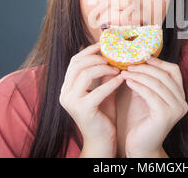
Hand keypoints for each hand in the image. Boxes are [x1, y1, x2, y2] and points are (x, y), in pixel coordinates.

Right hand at [59, 42, 124, 156]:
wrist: (102, 141)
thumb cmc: (103, 116)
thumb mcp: (102, 91)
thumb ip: (102, 75)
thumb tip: (112, 55)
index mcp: (67, 87)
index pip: (74, 61)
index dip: (89, 51)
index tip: (103, 45)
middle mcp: (65, 93)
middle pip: (78, 64)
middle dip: (97, 58)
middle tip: (113, 58)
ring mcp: (72, 102)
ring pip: (85, 73)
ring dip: (104, 68)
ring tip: (118, 69)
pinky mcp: (83, 110)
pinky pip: (98, 90)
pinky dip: (111, 83)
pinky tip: (122, 79)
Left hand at [120, 56, 187, 157]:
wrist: (140, 146)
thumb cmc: (141, 122)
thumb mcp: (145, 96)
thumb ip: (146, 81)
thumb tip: (137, 61)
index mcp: (180, 96)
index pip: (174, 71)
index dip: (159, 62)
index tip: (144, 58)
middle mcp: (181, 102)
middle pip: (165, 75)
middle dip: (145, 68)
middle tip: (129, 65)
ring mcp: (175, 109)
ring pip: (157, 84)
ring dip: (139, 75)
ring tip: (125, 72)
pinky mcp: (165, 115)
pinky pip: (150, 94)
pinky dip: (138, 85)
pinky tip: (127, 82)